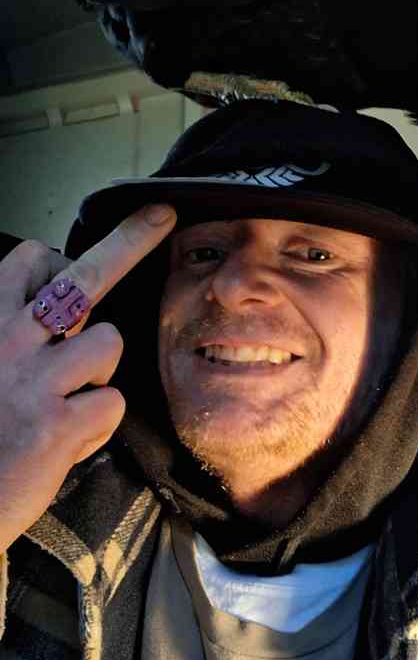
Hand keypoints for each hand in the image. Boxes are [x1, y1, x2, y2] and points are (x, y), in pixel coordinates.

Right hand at [0, 203, 176, 553]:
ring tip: (67, 398)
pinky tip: (66, 441)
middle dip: (128, 241)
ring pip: (108, 342)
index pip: (31, 260)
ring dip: (98, 371)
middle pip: (84, 276)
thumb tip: (46, 309)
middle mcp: (8, 340)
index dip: (58, 264)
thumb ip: (9, 333)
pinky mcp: (56, 428)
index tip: (66, 276)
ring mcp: (34, 381)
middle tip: (160, 217)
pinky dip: (96, 426)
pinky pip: (111, 404)